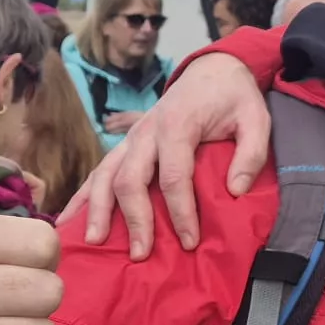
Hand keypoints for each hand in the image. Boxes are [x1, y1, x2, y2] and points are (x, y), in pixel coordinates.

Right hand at [61, 54, 270, 257]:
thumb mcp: (256, 118)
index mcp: (178, 125)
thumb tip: (236, 191)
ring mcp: (132, 138)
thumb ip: (251, 153)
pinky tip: (67, 220)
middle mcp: (147, 131)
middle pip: (131, 179)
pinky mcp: (125, 143)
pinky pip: (98, 171)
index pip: (174, 176)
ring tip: (94, 242)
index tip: (189, 241)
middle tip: (141, 254)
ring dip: (97, 209)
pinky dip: (82, 196)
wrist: (212, 70)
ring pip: (104, 174)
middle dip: (135, 219)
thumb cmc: (234, 97)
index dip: (181, 212)